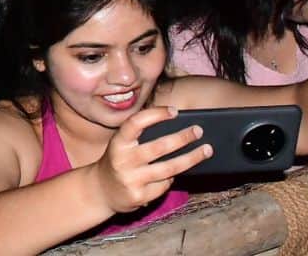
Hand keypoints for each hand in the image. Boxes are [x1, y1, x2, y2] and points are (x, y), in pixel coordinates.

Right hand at [93, 108, 212, 213]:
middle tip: (198, 131)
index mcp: (118, 142)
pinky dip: (172, 178)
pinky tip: (175, 173)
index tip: (175, 111)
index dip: (156, 115)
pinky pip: (165, 185)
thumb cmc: (118, 161)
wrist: (101, 191)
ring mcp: (131, 180)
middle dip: (183, 138)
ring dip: (191, 158)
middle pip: (159, 147)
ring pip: (169, 168)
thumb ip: (140, 136)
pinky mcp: (139, 196)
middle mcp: (122, 160)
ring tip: (206, 150)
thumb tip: (176, 125)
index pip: (136, 123)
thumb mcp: (122, 144)